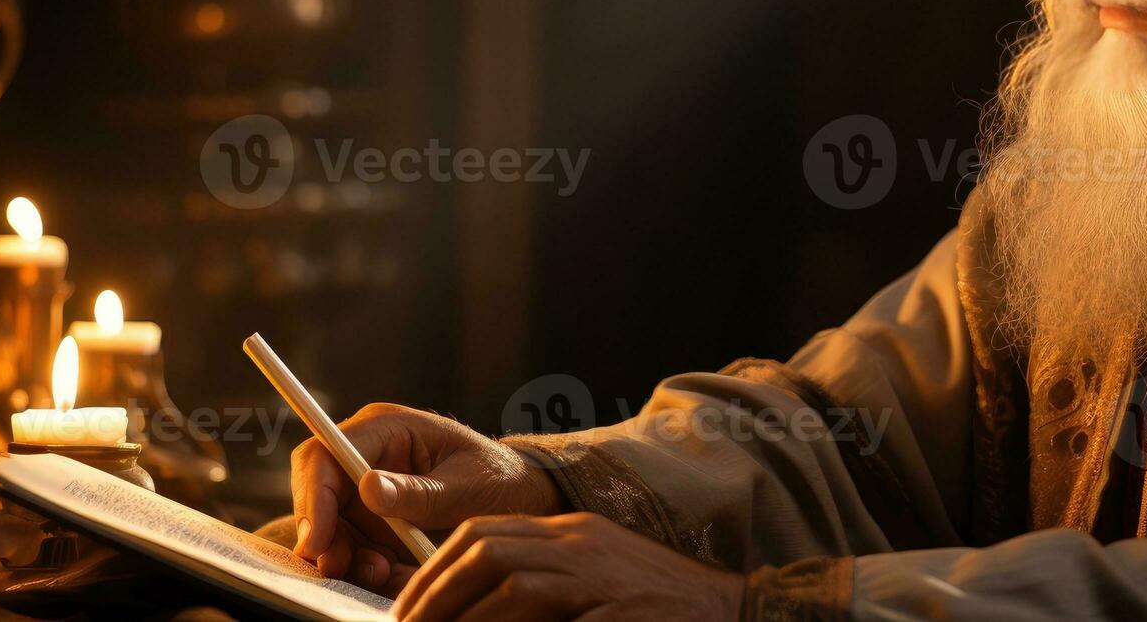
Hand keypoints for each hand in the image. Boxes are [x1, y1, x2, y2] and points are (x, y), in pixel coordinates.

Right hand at [291, 403, 562, 592]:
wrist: (523, 500)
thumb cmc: (500, 480)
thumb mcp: (467, 486)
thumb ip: (419, 492)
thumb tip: (367, 487)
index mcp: (388, 428)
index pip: (325, 453)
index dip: (314, 496)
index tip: (319, 540)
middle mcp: (368, 455)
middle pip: (317, 492)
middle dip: (325, 534)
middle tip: (341, 566)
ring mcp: (368, 489)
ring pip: (330, 526)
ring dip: (346, 555)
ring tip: (383, 572)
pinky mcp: (374, 521)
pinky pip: (352, 546)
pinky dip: (365, 565)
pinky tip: (391, 574)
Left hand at [393, 512, 743, 620]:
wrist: (737, 610)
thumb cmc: (658, 608)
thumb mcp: (596, 583)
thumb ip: (542, 589)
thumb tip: (476, 612)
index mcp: (572, 533)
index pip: (484, 533)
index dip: (436, 570)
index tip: (408, 608)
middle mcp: (582, 544)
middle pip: (488, 551)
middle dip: (436, 595)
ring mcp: (603, 576)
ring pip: (513, 584)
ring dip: (465, 620)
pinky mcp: (620, 610)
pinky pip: (551, 619)